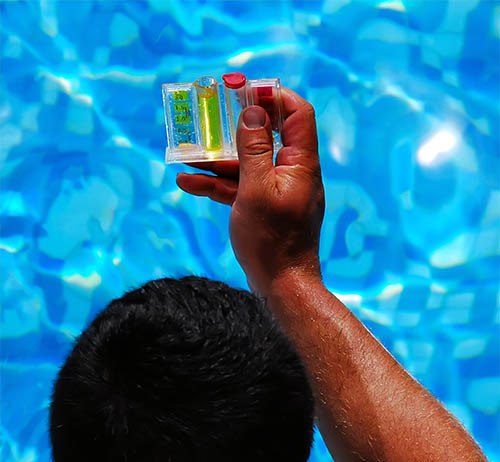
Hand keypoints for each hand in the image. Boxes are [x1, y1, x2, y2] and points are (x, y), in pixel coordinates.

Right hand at [176, 88, 324, 295]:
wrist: (281, 284)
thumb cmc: (271, 239)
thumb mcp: (256, 189)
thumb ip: (253, 149)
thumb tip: (253, 112)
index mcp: (300, 163)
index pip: (297, 114)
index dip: (274, 97)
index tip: (246, 91)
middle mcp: (292, 173)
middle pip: (266, 137)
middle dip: (235, 128)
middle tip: (210, 116)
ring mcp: (277, 191)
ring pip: (248, 165)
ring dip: (218, 161)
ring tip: (185, 158)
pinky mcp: (264, 207)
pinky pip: (241, 188)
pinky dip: (218, 185)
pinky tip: (188, 182)